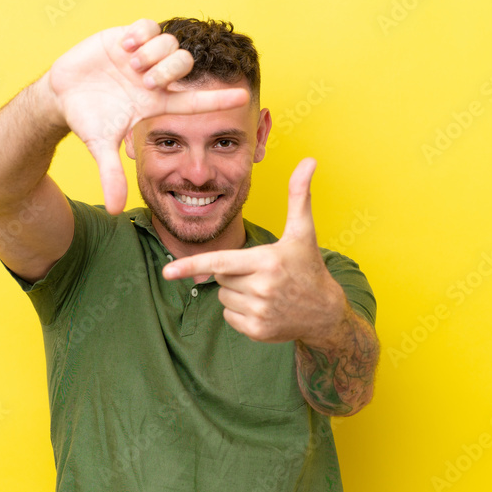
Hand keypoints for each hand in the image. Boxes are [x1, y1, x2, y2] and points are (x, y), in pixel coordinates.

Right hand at [47, 18, 249, 213]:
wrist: (63, 95)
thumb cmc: (87, 120)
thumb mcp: (100, 146)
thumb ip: (111, 175)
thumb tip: (115, 210)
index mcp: (157, 103)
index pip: (195, 101)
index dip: (219, 99)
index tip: (244, 98)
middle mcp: (157, 78)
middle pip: (185, 66)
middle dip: (169, 71)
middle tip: (143, 80)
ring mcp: (145, 56)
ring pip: (171, 44)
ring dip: (153, 53)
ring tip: (129, 62)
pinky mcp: (129, 36)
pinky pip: (149, 25)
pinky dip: (141, 33)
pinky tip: (125, 45)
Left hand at [162, 158, 346, 343]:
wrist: (324, 313)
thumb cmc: (309, 267)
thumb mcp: (304, 231)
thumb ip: (300, 194)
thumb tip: (309, 160)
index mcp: (267, 262)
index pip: (221, 262)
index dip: (192, 265)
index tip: (167, 272)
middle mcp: (262, 289)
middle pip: (220, 277)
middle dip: (232, 272)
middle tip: (261, 273)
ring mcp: (260, 312)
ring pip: (222, 297)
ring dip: (235, 292)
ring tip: (264, 290)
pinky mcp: (258, 332)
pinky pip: (229, 317)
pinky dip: (239, 312)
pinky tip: (263, 308)